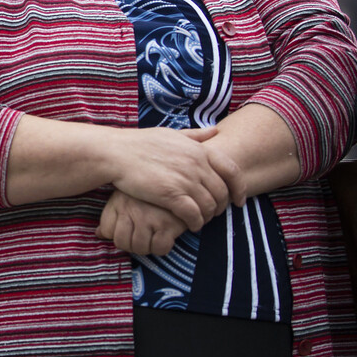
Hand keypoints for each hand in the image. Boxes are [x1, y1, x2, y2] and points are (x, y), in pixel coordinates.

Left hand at [97, 190, 188, 255]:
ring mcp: (149, 218)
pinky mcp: (168, 224)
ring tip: (154, 235)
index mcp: (119, 202)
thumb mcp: (126, 198)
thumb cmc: (151, 193)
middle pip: (122, 243)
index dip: (117, 235)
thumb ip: (111, 216)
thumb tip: (99, 235)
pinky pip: (160, 248)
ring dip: (148, 247)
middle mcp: (131, 210)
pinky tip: (166, 236)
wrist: (180, 178)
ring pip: (140, 248)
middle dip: (132, 244)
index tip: (129, 231)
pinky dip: (162, 247)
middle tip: (143, 237)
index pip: (107, 231)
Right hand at [108, 126, 229, 230]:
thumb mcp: (171, 134)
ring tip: (200, 220)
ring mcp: (184, 180)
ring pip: (209, 206)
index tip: (238, 200)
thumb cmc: (141, 143)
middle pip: (222, 192)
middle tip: (213, 214)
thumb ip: (196, 135)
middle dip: (221, 206)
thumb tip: (216, 130)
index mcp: (198, 150)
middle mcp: (196, 164)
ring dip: (208, 217)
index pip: (232, 171)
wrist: (116, 153)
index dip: (239, 188)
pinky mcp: (171, 195)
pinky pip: (193, 214)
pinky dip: (195, 223)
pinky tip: (190, 225)